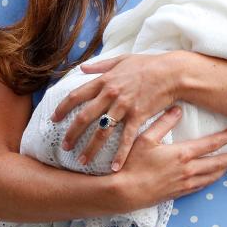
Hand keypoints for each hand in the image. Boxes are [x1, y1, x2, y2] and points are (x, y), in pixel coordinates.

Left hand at [51, 51, 187, 170]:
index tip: (54, 119)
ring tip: (82, 161)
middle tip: (64, 147)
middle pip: (84, 117)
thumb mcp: (122, 59)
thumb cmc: (148, 64)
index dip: (62, 108)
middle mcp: (111, 94)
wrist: (172, 72)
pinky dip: (120, 154)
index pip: (76, 96)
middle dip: (71, 134)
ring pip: (101, 131)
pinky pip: (126, 139)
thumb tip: (82, 68)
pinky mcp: (138, 116)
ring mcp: (124, 107)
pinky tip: (114, 168)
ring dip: (90, 148)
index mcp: (105, 80)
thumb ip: (101, 65)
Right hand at [119, 108, 226, 206]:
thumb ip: (163, 123)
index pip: (211, 144)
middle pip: (217, 162)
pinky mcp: (177, 194)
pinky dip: (210, 181)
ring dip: (223, 170)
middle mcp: (188, 170)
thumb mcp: (145, 138)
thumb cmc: (132, 164)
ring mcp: (184, 183)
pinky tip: (212, 179)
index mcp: (182, 154)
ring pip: (210, 176)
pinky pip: (200, 187)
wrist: (123, 192)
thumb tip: (178, 109)